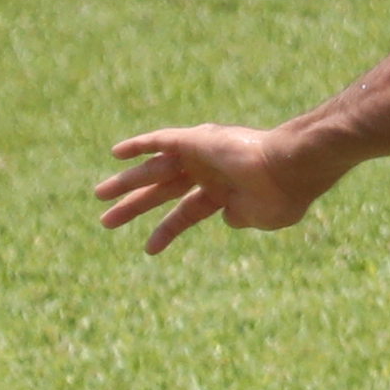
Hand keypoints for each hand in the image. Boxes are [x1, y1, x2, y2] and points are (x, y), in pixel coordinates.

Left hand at [98, 122, 333, 251]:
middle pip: (163, 191)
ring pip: (155, 170)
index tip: (148, 249)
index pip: (188, 213)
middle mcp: (210, 173)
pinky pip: (162, 140)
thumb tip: (227, 217)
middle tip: (106, 221)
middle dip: (135, 206)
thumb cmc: (282, 197)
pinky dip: (140, 144)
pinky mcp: (197, 140)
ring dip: (127, 183)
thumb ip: (241, 218)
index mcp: (226, 193)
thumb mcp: (261, 218)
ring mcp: (202, 155)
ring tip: (98, 196)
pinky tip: (115, 154)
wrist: (291, 168)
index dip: (167, 230)